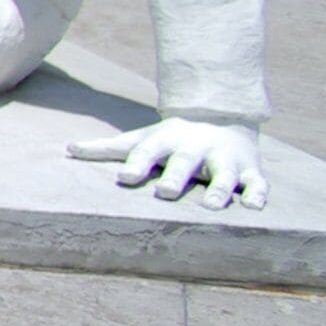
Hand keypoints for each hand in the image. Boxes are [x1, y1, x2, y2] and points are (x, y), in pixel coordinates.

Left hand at [67, 117, 266, 208]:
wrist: (223, 118)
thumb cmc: (172, 139)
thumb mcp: (141, 138)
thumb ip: (107, 147)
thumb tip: (67, 149)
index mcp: (167, 141)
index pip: (148, 151)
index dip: (136, 163)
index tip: (124, 177)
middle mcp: (196, 148)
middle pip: (186, 162)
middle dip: (176, 177)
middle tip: (164, 193)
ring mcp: (224, 159)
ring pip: (224, 174)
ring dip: (220, 189)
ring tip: (212, 206)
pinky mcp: (250, 171)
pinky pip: (257, 183)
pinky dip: (258, 194)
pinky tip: (254, 207)